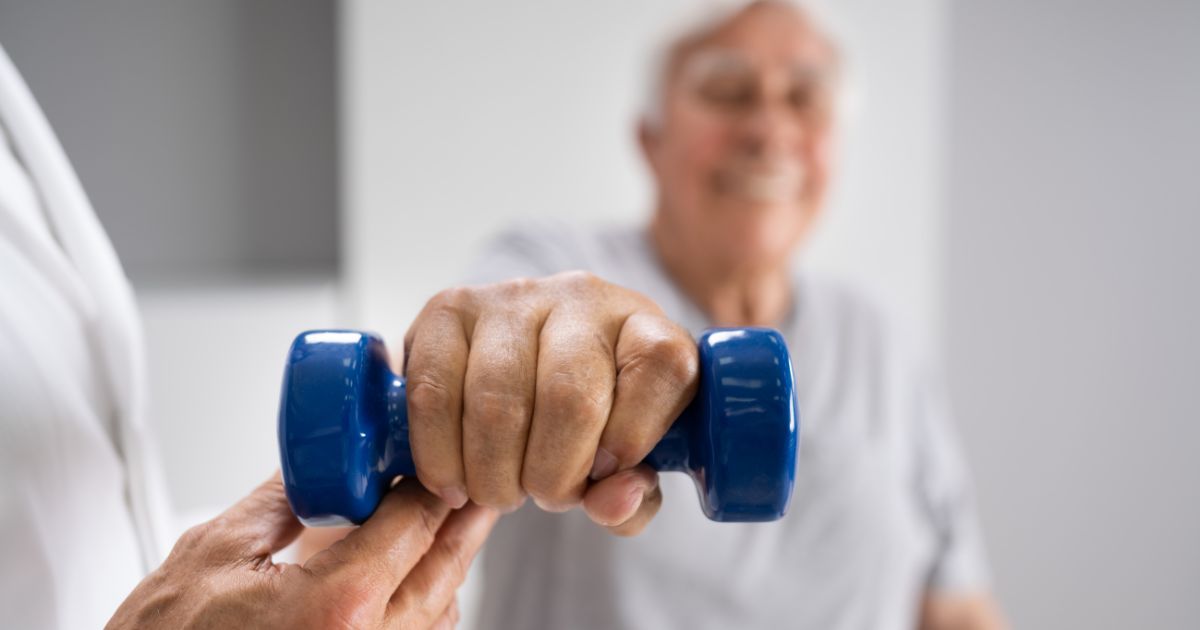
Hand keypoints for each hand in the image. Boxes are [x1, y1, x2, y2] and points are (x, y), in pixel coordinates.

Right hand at [107, 474, 496, 629]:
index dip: (432, 480)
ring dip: (448, 564)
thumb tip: (317, 463)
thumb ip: (280, 500)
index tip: (437, 454)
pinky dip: (425, 605)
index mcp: (337, 607)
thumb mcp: (215, 551)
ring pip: (440, 612)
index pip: (414, 524)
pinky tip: (413, 576)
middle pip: (444, 569)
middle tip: (478, 485)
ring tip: (451, 524)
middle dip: (463, 520)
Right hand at [403, 271, 698, 534]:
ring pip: (496, 400)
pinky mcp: (448, 309)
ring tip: (500, 491)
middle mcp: (582, 298)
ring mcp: (511, 297)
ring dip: (494, 474)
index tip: (609, 472)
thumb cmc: (590, 425)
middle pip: (570, 397)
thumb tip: (612, 501)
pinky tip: (454, 479)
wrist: (525, 372)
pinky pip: (433, 390)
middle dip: (553, 475)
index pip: (661, 364)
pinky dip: (440, 454)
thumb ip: (633, 498)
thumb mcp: (628, 466)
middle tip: (545, 496)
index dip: (635, 434)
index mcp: (645, 328)